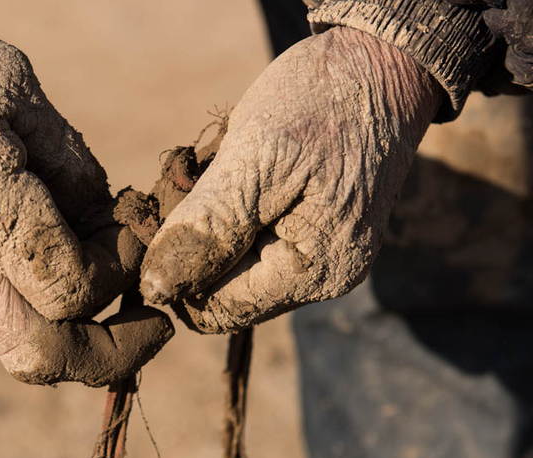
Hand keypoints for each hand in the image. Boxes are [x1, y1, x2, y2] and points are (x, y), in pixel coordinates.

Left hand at [140, 27, 441, 331]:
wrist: (384, 62)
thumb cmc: (322, 101)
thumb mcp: (257, 159)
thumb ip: (210, 229)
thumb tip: (157, 288)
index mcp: (313, 272)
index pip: (215, 310)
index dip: (177, 272)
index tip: (168, 214)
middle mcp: (326, 281)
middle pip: (228, 296)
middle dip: (199, 250)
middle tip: (196, 185)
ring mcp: (327, 261)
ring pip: (240, 274)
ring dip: (217, 234)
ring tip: (225, 176)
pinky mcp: (323, 238)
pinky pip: (260, 250)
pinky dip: (238, 222)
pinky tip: (244, 181)